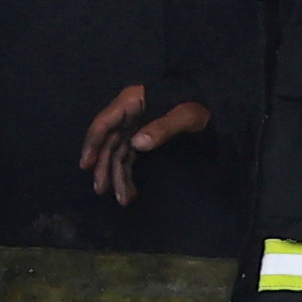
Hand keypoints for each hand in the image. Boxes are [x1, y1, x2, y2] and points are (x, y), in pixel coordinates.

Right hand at [77, 82, 207, 204]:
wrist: (214, 101)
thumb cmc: (199, 104)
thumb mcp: (187, 114)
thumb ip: (163, 127)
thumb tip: (136, 144)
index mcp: (133, 102)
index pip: (105, 123)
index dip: (93, 143)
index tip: (86, 165)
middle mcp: (128, 114)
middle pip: (109, 141)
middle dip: (105, 166)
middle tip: (101, 190)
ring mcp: (135, 125)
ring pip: (119, 152)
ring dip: (118, 174)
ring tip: (122, 199)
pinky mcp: (144, 135)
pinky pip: (130, 155)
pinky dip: (128, 172)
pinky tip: (131, 190)